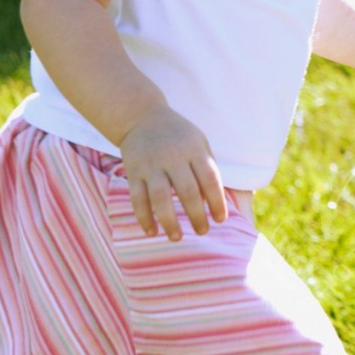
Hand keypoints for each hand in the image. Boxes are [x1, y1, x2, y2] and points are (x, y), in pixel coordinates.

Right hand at [116, 104, 228, 240]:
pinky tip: (151, 231)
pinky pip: (137, 198)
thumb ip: (207, 169)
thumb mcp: (199, 143)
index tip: (220, 220)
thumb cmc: (179, 136)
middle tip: (203, 231)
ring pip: (160, 198)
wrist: (142, 118)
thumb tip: (214, 203)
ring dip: (169, 221)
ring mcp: (151, 164)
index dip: (217, 202)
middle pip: (187, 191)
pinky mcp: (133, 171)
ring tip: (177, 237)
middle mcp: (173, 157)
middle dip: (196, 215)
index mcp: (194, 150)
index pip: (210, 179)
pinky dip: (144, 217)